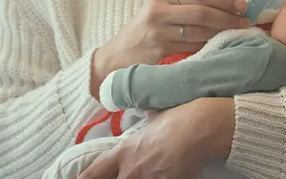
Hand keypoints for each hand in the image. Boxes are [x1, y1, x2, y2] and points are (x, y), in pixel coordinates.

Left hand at [77, 98, 235, 178]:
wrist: (199, 128)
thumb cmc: (177, 118)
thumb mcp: (154, 115)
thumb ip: (146, 120)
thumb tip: (147, 112)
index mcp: (124, 151)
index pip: (94, 172)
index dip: (86, 178)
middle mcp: (132, 170)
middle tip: (131, 173)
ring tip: (154, 172)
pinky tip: (170, 175)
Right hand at [90, 0, 248, 98]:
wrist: (113, 59)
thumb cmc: (142, 35)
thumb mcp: (158, 13)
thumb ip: (182, 8)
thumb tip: (222, 8)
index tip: (243, 5)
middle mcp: (158, 10)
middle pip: (201, 12)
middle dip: (227, 17)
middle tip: (247, 22)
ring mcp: (157, 31)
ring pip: (199, 32)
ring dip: (222, 33)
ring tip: (239, 35)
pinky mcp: (158, 50)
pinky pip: (192, 48)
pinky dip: (209, 47)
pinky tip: (222, 48)